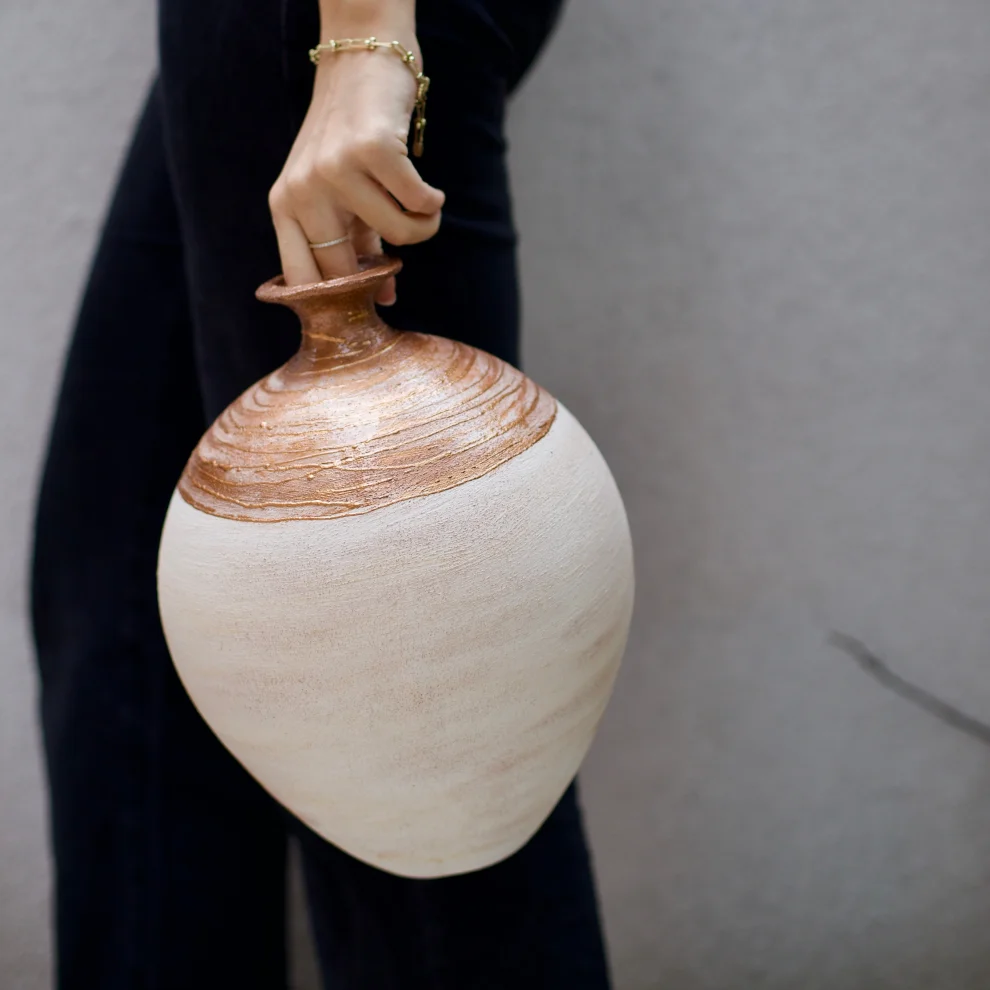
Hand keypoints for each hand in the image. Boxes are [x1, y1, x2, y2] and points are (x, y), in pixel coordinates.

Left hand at [268, 37, 444, 299]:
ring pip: (399, 236)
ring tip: (425, 209)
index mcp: (285, 206)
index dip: (337, 302)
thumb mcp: (339, 195)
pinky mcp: (372, 150)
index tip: (367, 303)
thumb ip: (356, 245)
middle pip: (348, 272)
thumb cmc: (351, 138)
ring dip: (423, 228)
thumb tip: (385, 299)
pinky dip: (433, 204)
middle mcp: (303, 191)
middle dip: (385, 274)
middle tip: (404, 247)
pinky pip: (420, 204)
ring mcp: (335, 170)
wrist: (359, 62)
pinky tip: (432, 193)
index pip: (302, 280)